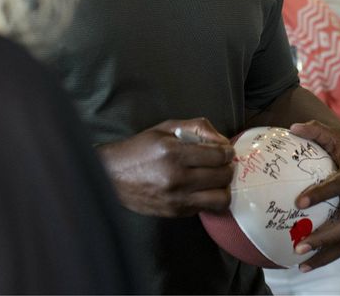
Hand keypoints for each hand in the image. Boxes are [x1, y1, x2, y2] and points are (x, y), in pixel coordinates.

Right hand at [97, 118, 233, 217]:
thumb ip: (197, 127)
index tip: (225, 151)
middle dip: (227, 167)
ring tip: (215, 179)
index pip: (218, 155)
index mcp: (174, 153)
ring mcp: (176, 199)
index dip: (227, 152)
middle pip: (223, 176)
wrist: (111, 176)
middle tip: (221, 163)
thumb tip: (222, 140)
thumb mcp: (166, 128)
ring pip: (220, 199)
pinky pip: (204, 208)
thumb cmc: (139, 149)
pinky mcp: (174, 212)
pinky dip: (208, 198)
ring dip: (222, 187)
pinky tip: (200, 188)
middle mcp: (176, 178)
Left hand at [286, 121, 339, 270]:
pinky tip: (306, 264)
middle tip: (299, 244)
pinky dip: (328, 256)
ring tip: (300, 263)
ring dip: (325, 255)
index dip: (320, 194)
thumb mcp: (338, 134)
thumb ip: (316, 130)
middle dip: (324, 237)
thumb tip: (292, 128)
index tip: (299, 202)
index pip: (339, 185)